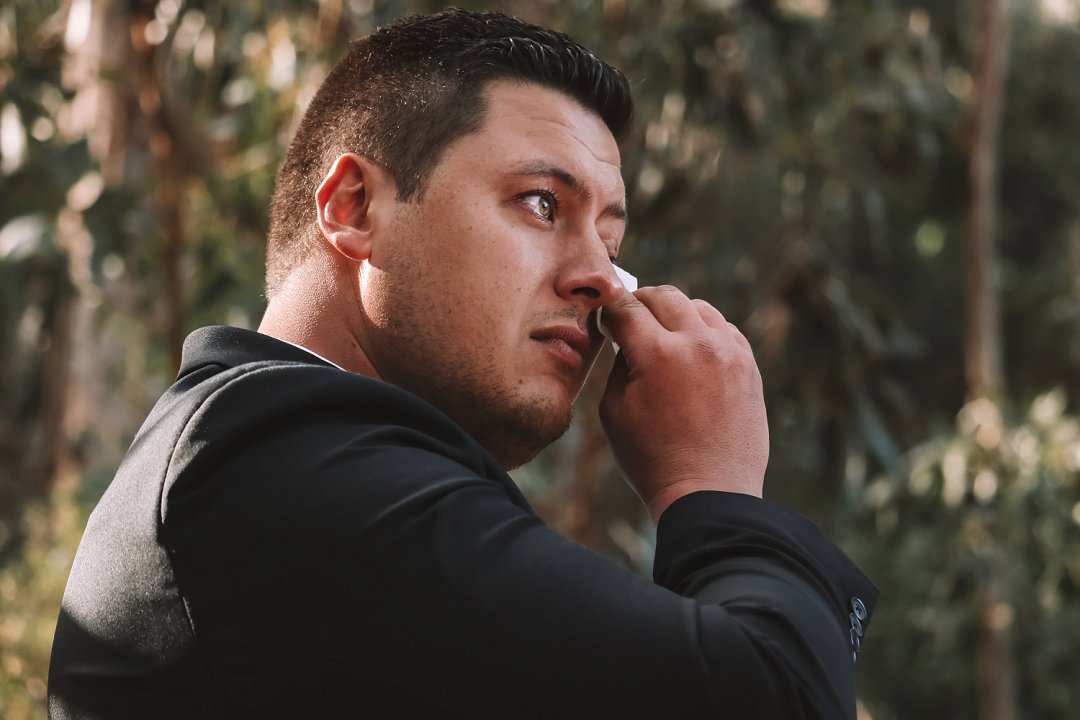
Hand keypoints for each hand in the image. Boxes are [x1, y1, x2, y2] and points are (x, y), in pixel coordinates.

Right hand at [598, 286, 768, 521]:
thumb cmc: (653, 459)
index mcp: (657, 354)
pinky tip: (692, 351)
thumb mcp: (614, 411)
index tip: (605, 315)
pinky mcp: (748, 367)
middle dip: (641, 302)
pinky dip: (704, 332)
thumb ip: (618, 364)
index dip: (609, 308)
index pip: (627, 307)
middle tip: (630, 317)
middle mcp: (697, 344)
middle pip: (665, 296)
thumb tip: (624, 337)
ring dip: (676, 314)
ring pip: (699, 307)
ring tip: (663, 334)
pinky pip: (724, 330)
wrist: (709, 493)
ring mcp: (729, 353)